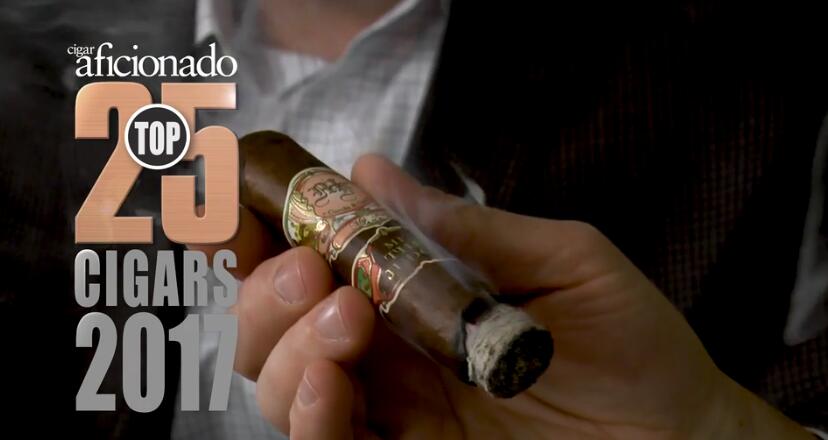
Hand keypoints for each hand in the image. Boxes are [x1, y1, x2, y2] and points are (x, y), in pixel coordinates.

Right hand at [194, 155, 811, 438]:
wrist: (681, 433)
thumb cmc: (633, 344)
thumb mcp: (562, 262)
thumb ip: (467, 229)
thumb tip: (371, 172)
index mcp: (414, 297)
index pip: (316, 265)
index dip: (269, 236)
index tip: (251, 207)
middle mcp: (389, 353)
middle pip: (278, 328)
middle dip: (270, 292)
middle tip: (310, 269)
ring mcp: (394, 412)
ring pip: (282, 385)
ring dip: (285, 346)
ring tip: (342, 314)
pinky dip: (308, 413)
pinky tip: (327, 377)